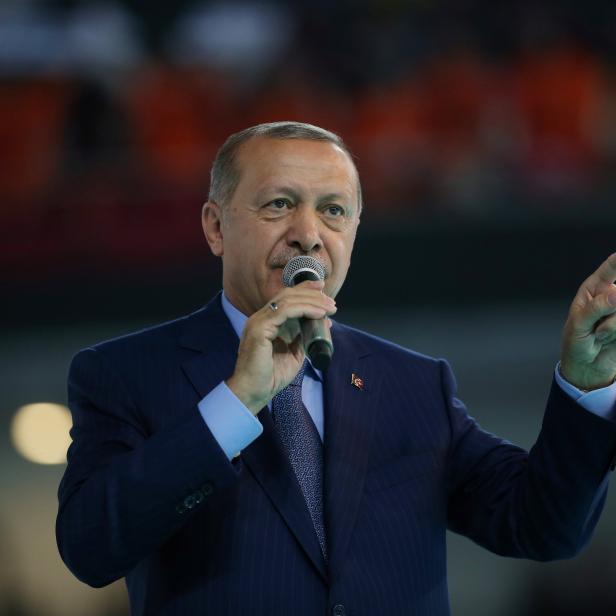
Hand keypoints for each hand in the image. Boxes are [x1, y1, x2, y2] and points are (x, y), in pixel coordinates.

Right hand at [226, 280, 335, 413]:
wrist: (254, 392)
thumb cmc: (270, 376)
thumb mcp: (293, 353)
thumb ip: (303, 338)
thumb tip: (321, 324)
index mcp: (267, 322)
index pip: (285, 298)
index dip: (304, 290)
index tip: (322, 289)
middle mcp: (260, 318)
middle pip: (287, 295)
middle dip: (311, 294)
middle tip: (331, 301)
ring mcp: (258, 321)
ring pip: (287, 300)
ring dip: (312, 302)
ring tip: (329, 308)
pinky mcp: (259, 328)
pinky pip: (284, 311)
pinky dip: (304, 309)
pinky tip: (318, 313)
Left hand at [560, 253, 615, 390]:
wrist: (586, 366)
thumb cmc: (576, 342)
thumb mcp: (579, 324)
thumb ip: (597, 308)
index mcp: (594, 289)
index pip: (611, 268)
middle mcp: (611, 296)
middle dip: (610, 313)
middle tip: (597, 327)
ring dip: (612, 328)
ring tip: (600, 335)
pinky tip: (609, 340)